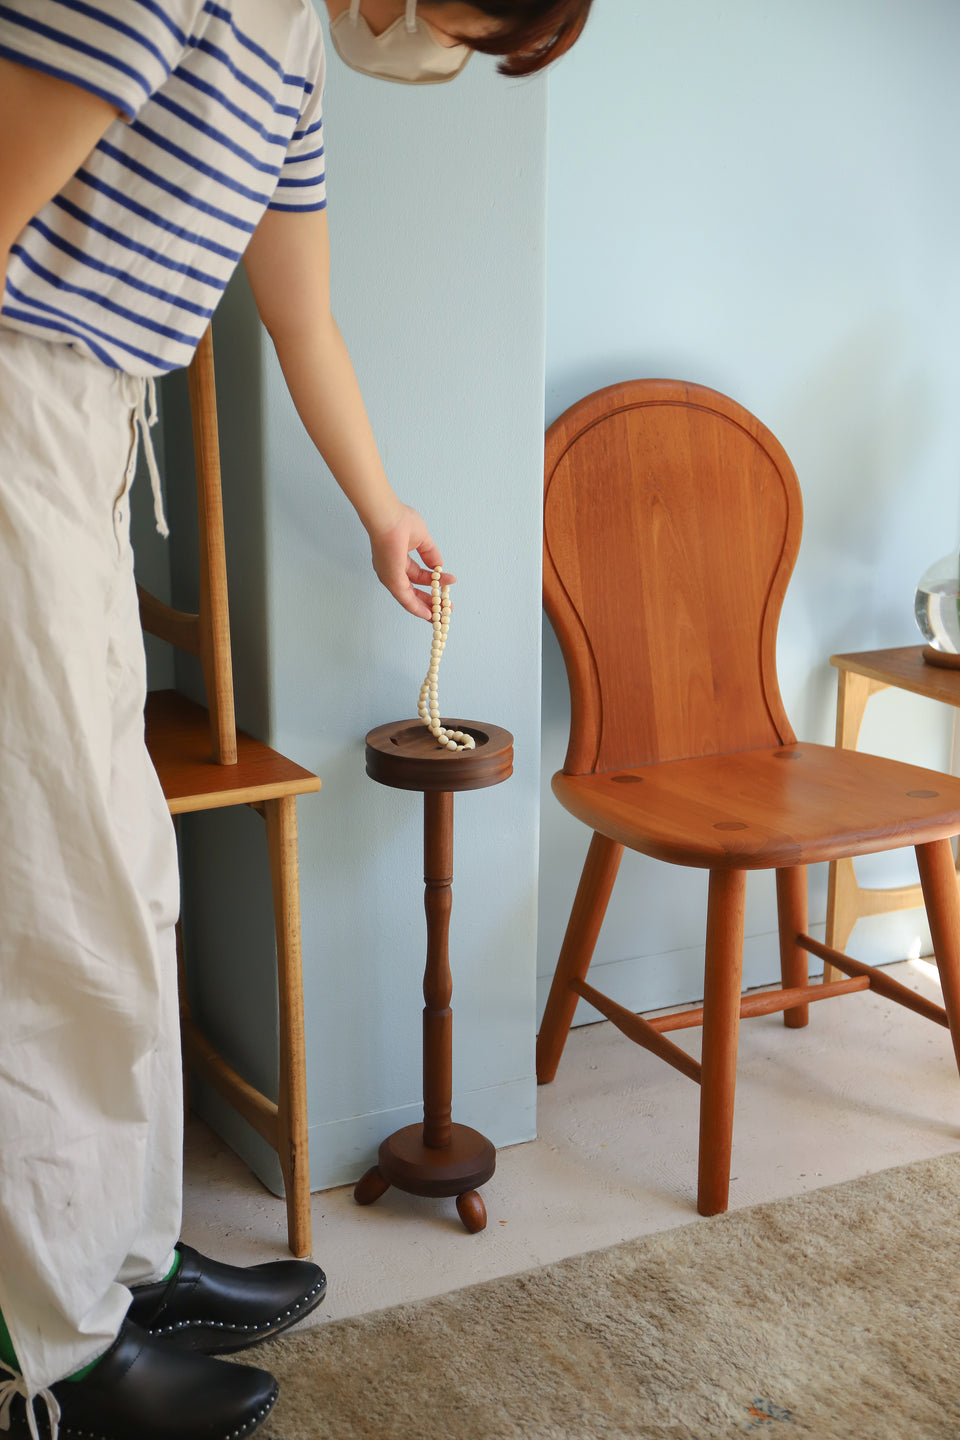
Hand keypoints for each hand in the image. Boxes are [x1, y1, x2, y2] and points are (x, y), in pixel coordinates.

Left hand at [367, 502, 454, 619]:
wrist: (388, 518)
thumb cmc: (400, 521)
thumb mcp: (422, 539)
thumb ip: (430, 554)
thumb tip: (439, 566)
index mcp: (398, 560)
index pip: (417, 575)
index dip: (433, 582)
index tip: (446, 587)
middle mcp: (392, 571)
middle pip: (413, 590)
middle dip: (430, 600)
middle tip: (445, 607)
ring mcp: (390, 577)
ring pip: (410, 598)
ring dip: (427, 607)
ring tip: (442, 614)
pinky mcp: (392, 581)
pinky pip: (406, 599)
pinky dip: (418, 608)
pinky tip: (429, 615)